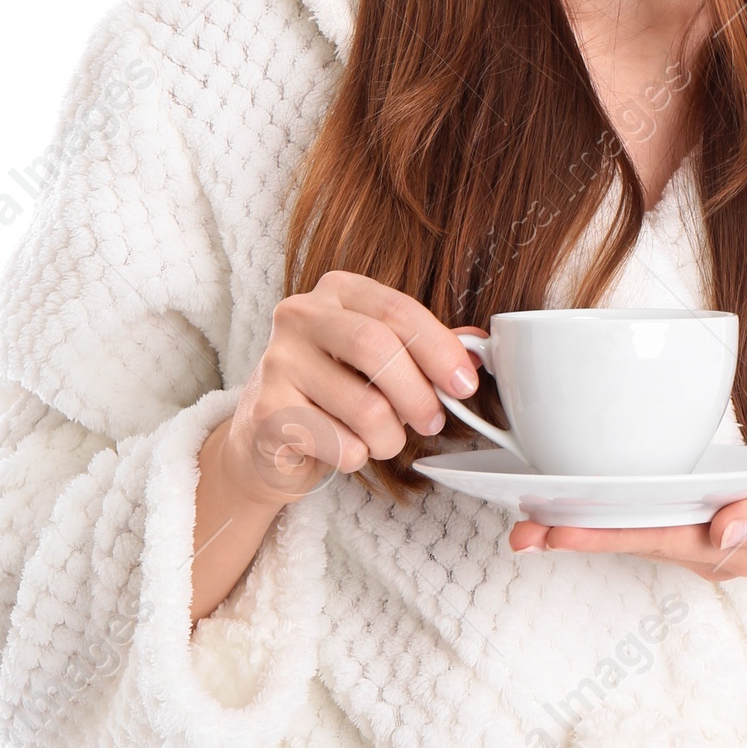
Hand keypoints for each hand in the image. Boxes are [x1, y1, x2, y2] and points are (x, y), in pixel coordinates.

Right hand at [216, 273, 479, 508]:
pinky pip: (339, 443)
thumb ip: (425, 349)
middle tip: (433, 422)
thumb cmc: (335, 392)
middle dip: (418, 395)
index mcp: (337, 291)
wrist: (266, 436)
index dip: (440, 349)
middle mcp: (301, 315)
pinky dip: (357, 456)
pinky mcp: (267, 411)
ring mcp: (277, 361)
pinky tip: (346, 450)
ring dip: (390, 437)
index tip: (465, 385)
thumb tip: (480, 348)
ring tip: (385, 441)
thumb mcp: (383, 361)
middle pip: (376, 348)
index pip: (398, 310)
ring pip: (364, 406)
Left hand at [511, 445, 746, 700]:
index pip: (652, 539)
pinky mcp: (710, 527)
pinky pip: (655, 524)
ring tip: (531, 520)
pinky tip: (587, 503)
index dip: (600, 534)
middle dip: (575, 536)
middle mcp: (709, 550)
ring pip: (638, 535)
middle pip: (633, 542)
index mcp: (730, 546)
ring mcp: (708, 542)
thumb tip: (723, 528)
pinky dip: (616, 515)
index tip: (552, 530)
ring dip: (587, 528)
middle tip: (517, 530)